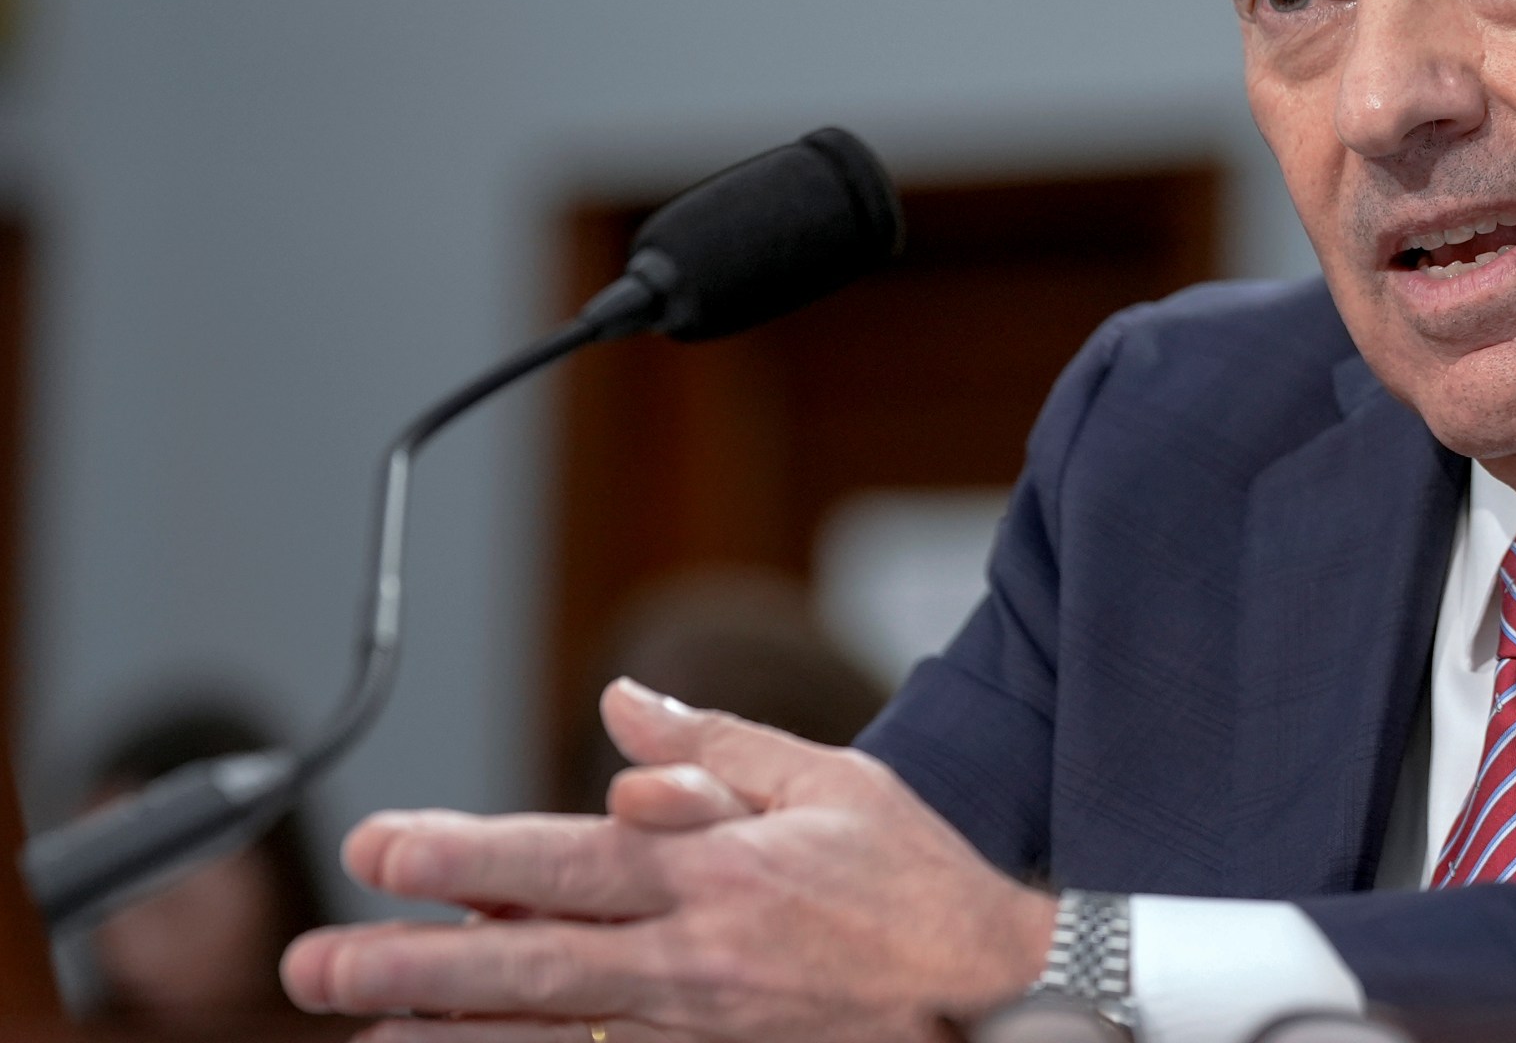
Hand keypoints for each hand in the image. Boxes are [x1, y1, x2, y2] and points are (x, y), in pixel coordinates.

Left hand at [282, 679, 1056, 1042]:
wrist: (997, 985)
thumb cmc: (912, 871)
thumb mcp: (825, 782)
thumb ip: (713, 749)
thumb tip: (623, 707)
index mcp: (720, 871)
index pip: (569, 861)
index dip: (467, 858)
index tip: (382, 849)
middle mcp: (697, 957)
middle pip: (532, 965)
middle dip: (413, 967)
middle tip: (315, 967)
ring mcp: (704, 1028)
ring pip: (552, 1037)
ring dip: (448, 1037)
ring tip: (360, 1033)